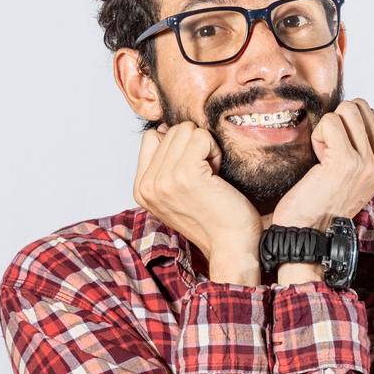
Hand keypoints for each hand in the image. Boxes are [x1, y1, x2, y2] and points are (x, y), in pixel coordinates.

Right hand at [134, 121, 262, 281]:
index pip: (153, 137)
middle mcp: (147, 185)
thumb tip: (165, 127)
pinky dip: (215, 150)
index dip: (180, 147)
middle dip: (194, 147)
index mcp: (141, 189)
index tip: (193, 173)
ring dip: (206, 148)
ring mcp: (163, 180)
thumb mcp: (178, 192)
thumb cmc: (215, 218)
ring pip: (186, 130)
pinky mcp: (185, 175)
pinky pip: (201, 137)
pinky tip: (218, 175)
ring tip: (212, 176)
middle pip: (171, 131)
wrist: (231, 246)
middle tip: (206, 176)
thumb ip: (165, 165)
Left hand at [271, 98, 373, 230]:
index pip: (372, 115)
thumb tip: (346, 117)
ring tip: (323, 154)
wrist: (308, 233)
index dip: (347, 122)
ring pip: (347, 109)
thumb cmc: (319, 205)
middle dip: (338, 119)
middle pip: (361, 106)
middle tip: (328, 148)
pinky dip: (318, 136)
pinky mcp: (345, 161)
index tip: (335, 148)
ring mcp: (365, 162)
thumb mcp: (350, 178)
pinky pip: (330, 122)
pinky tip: (317, 159)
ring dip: (327, 127)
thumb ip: (358, 150)